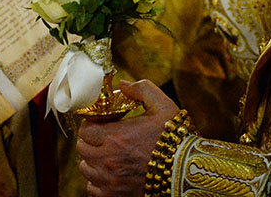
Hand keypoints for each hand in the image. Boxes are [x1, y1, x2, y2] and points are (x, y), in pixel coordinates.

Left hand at [76, 80, 179, 196]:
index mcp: (115, 137)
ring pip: (86, 170)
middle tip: (103, 138)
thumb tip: (123, 85)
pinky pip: (93, 190)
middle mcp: (108, 160)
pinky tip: (111, 174)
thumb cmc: (175, 138)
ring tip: (107, 156)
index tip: (101, 123)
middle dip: (90, 141)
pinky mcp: (115, 196)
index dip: (91, 124)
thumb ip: (141, 89)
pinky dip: (98, 182)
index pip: (85, 130)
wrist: (187, 170)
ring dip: (93, 161)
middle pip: (82, 149)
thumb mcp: (162, 105)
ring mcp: (110, 181)